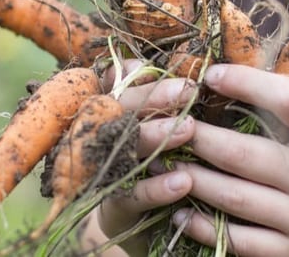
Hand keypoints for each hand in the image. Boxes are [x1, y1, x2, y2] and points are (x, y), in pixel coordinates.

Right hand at [80, 63, 198, 255]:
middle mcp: (99, 139)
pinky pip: (133, 196)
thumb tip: (140, 65)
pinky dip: (157, 188)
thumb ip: (151, 96)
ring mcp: (104, 173)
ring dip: (155, 137)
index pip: (120, 87)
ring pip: (124, 149)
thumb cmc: (157, 162)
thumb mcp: (155, 125)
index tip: (174, 69)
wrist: (147, 223)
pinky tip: (184, 180)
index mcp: (109, 113)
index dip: (143, 78)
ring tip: (189, 128)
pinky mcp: (113, 209)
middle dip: (153, 99)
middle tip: (188, 90)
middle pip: (119, 112)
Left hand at [169, 64, 288, 256]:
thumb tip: (249, 85)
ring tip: (163, 162)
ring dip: (191, 178)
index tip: (213, 74)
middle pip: (243, 153)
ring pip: (231, 197)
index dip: (248, 82)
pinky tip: (182, 211)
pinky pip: (238, 241)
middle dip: (196, 136)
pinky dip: (204, 226)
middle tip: (166, 123)